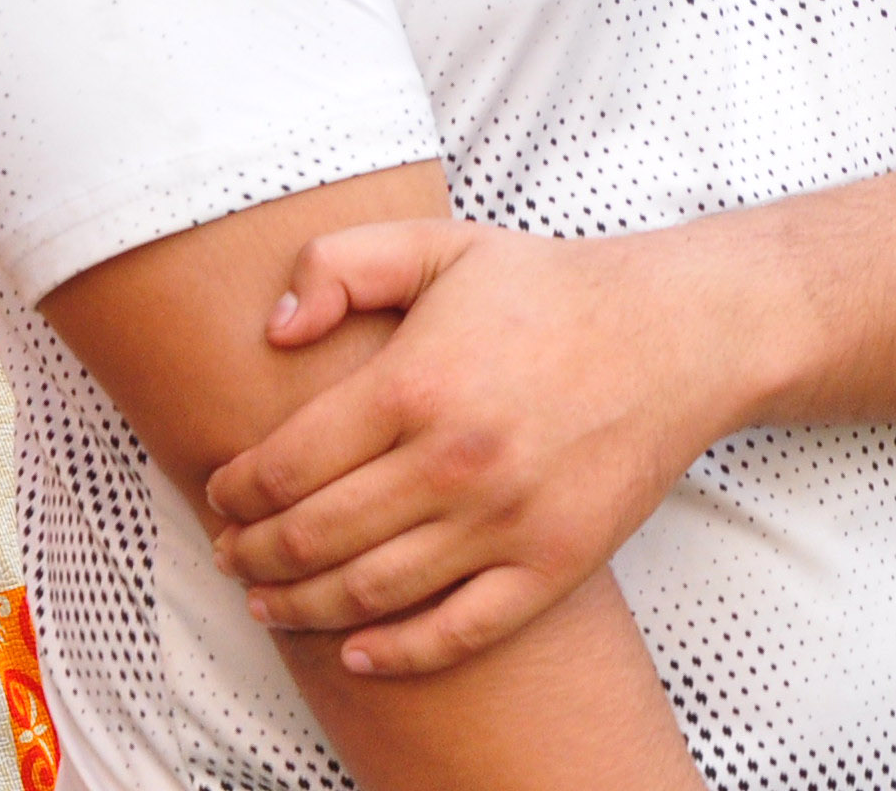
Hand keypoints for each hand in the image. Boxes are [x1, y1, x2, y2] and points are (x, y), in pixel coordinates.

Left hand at [202, 217, 761, 677]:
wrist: (677, 334)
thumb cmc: (547, 289)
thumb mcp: (438, 242)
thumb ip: (341, 265)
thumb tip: (276, 332)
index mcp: (415, 384)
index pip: (289, 464)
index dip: (237, 491)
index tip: (219, 494)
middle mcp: (455, 461)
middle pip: (317, 537)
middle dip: (255, 556)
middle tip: (230, 555)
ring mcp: (507, 522)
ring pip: (373, 593)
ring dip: (303, 607)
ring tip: (268, 602)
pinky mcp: (555, 564)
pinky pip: (461, 631)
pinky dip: (399, 653)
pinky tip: (357, 651)